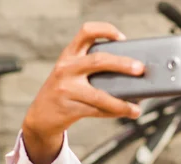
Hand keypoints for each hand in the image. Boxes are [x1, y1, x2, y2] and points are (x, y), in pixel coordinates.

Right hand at [21, 22, 144, 163]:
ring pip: (100, 95)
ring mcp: (67, 89)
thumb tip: (130, 70)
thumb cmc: (64, 91)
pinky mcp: (70, 109)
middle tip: (140, 69)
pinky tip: (125, 113)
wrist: (41, 115)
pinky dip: (114, 112)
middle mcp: (67, 69)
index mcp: (69, 55)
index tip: (122, 38)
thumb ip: (91, 66)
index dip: (106, 30)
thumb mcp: (70, 71)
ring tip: (136, 109)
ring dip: (121, 103)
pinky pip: (97, 111)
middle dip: (122, 64)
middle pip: (98, 61)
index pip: (86, 32)